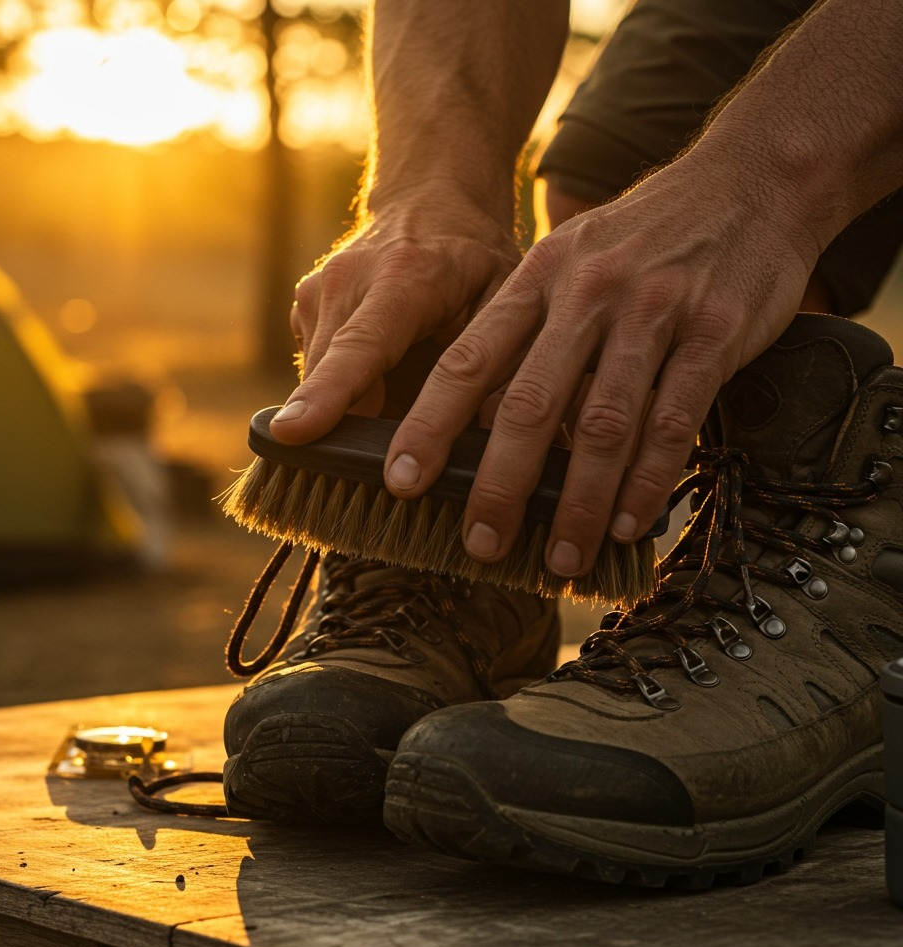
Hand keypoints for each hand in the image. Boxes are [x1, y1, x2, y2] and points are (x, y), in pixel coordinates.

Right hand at [269, 198, 521, 443]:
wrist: (429, 200)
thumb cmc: (474, 260)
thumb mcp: (506, 302)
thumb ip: (494, 365)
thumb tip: (488, 440)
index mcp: (403, 279)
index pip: (359, 347)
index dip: (328, 395)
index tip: (292, 433)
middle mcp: (345, 282)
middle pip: (326, 377)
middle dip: (347, 430)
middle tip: (394, 466)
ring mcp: (314, 294)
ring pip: (318, 383)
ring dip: (353, 411)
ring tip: (402, 393)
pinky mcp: (301, 311)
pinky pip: (316, 374)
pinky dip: (345, 391)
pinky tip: (383, 371)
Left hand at [383, 150, 818, 578]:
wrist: (751, 181)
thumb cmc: (643, 238)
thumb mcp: (569, 262)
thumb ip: (526, 333)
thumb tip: (477, 421)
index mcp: (537, 278)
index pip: (467, 360)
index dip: (429, 426)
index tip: (400, 482)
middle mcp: (586, 293)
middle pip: (527, 405)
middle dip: (499, 485)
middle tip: (482, 544)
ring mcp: (651, 311)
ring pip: (601, 424)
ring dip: (576, 503)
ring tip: (560, 559)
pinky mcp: (713, 332)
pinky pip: (673, 420)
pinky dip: (647, 480)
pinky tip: (626, 523)